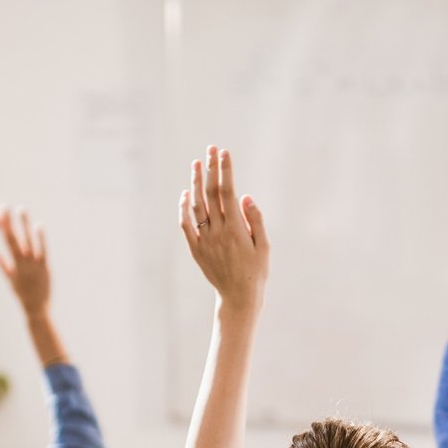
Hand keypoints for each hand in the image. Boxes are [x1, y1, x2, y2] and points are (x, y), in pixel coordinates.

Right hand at [0, 208, 52, 317]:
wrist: (35, 308)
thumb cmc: (21, 292)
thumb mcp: (9, 278)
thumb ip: (0, 262)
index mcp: (13, 263)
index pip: (6, 241)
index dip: (1, 226)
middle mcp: (22, 261)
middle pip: (14, 238)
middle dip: (9, 222)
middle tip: (4, 205)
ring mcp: (33, 263)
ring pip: (28, 240)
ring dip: (24, 224)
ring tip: (21, 208)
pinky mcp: (45, 267)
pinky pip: (42, 250)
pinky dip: (40, 239)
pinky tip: (38, 226)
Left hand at [179, 146, 268, 313]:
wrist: (238, 298)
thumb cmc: (256, 272)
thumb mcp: (264, 246)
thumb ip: (255, 220)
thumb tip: (244, 196)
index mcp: (236, 229)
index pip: (228, 192)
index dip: (225, 170)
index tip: (225, 153)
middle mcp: (218, 232)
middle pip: (212, 194)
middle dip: (212, 169)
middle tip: (211, 149)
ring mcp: (205, 240)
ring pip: (197, 205)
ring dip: (196, 183)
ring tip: (197, 164)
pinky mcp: (196, 249)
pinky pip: (186, 225)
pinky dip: (184, 208)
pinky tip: (185, 194)